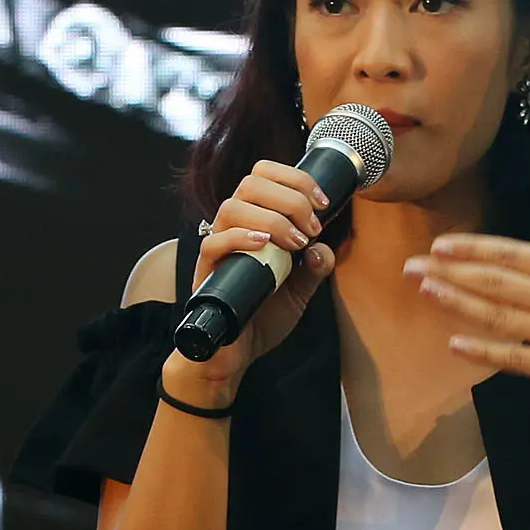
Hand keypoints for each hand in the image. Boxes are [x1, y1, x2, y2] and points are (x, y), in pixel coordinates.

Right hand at [171, 160, 340, 405]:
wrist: (236, 353)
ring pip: (233, 206)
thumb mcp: (300, 291)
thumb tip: (323, 248)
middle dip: (291, 197)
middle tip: (312, 227)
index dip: (296, 179)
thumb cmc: (262, 317)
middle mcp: (232, 228)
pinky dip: (242, 238)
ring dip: (272, 218)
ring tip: (295, 242)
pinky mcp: (206, 272)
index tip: (323, 203)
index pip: (265, 175)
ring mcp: (217, 248)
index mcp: (254, 222)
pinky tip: (266, 246)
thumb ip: (314, 269)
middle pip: (251, 182)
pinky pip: (214, 243)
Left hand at [409, 184, 529, 417]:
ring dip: (456, 303)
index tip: (440, 245)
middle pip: (493, 283)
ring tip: (424, 291)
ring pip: (495, 316)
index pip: (511, 254)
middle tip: (411, 266)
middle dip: (448, 273)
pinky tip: (455, 343)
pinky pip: (514, 358)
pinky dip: (483, 351)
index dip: (472, 249)